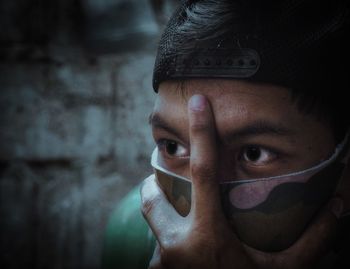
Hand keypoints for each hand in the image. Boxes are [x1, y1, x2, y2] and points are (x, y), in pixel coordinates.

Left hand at [140, 94, 342, 268]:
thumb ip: (314, 239)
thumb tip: (340, 205)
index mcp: (206, 235)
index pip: (203, 170)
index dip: (203, 132)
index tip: (197, 101)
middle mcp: (174, 245)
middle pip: (151, 196)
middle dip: (156, 185)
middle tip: (170, 181)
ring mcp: (159, 263)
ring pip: (151, 224)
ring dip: (161, 214)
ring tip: (179, 215)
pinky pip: (155, 249)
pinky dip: (166, 243)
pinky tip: (184, 252)